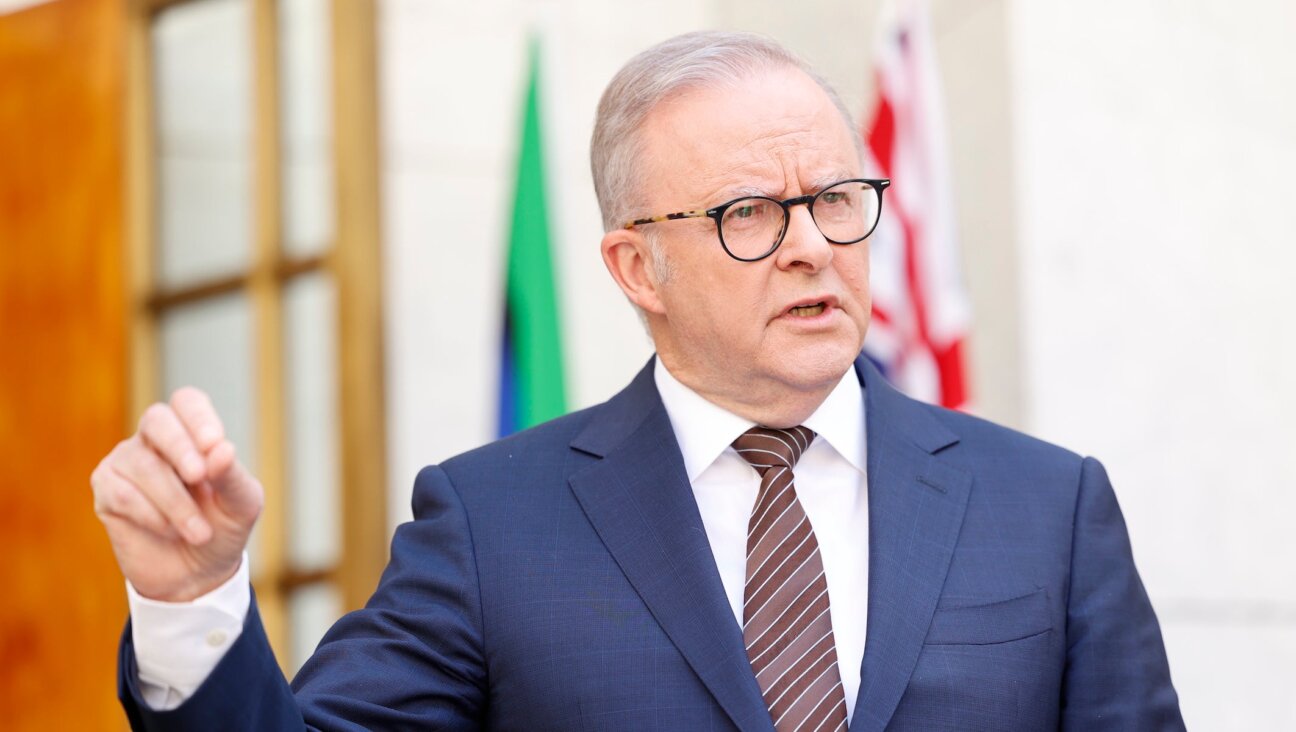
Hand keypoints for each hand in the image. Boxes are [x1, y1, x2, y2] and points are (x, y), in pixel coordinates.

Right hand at [91, 387, 263, 601]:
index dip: (198, 418)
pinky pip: (121, 492)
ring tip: (199, 532)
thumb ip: (232, 476)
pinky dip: (150, 514)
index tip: (214, 444)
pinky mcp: (106, 490)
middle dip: (180, 447)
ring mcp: (127, 462)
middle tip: (200, 477)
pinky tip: (167, 530)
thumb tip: (222, 449)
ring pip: (142, 464)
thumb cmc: (222, 527)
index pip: (187, 402)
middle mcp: (156, 440)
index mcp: (192, 433)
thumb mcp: (241, 505)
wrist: (196, 574)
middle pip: (157, 420)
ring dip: (175, 501)